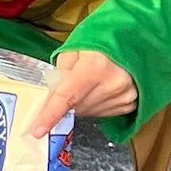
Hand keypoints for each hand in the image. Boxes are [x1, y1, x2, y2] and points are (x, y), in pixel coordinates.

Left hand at [22, 48, 138, 137]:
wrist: (132, 40)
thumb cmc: (100, 40)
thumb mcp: (74, 48)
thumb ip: (60, 72)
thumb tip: (52, 96)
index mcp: (95, 67)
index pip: (67, 97)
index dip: (50, 115)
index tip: (38, 130)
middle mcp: (112, 84)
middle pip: (76, 107)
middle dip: (65, 102)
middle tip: (66, 85)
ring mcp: (124, 95)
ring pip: (88, 113)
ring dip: (80, 104)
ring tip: (87, 83)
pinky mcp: (130, 103)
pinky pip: (102, 113)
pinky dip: (94, 104)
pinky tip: (98, 89)